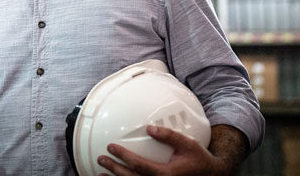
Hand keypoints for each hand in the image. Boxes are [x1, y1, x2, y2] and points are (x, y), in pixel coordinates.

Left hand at [97, 125, 230, 175]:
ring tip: (101, 174)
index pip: (139, 165)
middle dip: (114, 170)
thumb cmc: (198, 160)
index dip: (123, 157)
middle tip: (102, 159)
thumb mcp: (187, 145)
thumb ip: (169, 136)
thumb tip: (150, 128)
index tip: (111, 147)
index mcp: (166, 174)